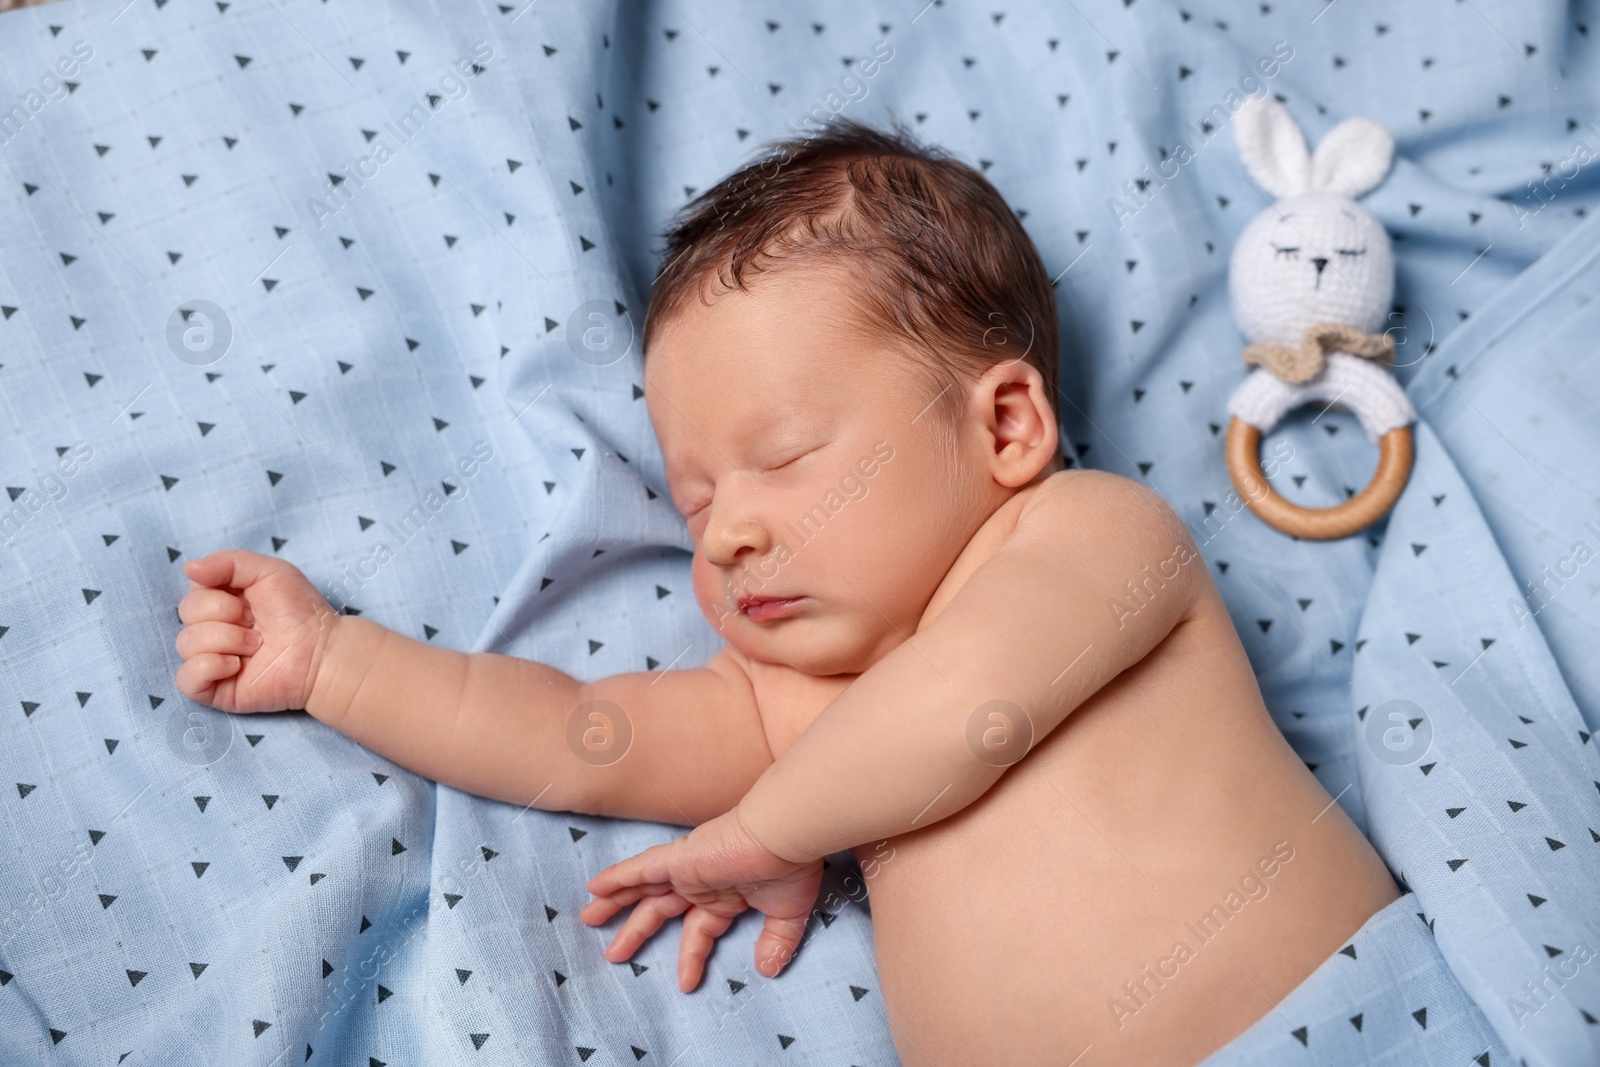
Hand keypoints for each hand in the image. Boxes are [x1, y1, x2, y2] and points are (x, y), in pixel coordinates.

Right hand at [174, 549, 339, 713]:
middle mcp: (211, 630)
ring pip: (185, 643)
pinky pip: (185, 678)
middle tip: (257, 624)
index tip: (250, 600)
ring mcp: (210, 660)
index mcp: (220, 602)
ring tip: (257, 645)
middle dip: (226, 613)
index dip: (220, 591)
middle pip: (187, 613)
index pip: (193, 589)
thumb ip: (228, 562)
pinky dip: (209, 667)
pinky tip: (236, 666)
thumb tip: (188, 567)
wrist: (321, 651)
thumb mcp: (269, 571)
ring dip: (227, 639)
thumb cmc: (300, 611)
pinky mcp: (212, 689)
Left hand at [580, 807, 822, 991]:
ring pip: (641, 887)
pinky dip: (617, 876)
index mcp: (724, 895)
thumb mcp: (786, 914)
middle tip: (613, 954)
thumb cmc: (790, 866)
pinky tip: (595, 887)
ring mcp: (687, 869)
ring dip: (615, 902)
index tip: (686, 984)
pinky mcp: (679, 859)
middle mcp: (700, 882)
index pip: (699, 930)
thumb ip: (775, 942)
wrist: (785, 835)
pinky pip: (640, 868)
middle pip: (658, 910)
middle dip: (635, 931)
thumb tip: (768, 970)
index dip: (691, 956)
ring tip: (588, 918)